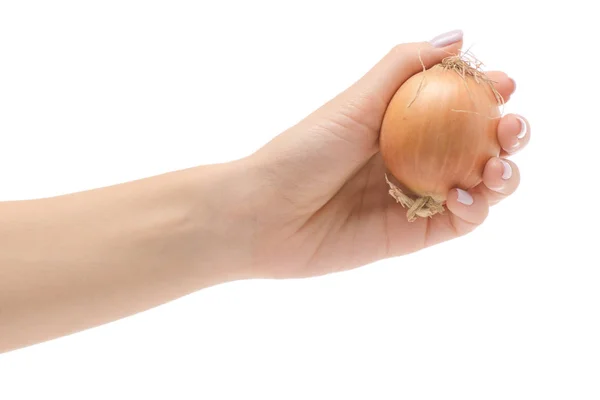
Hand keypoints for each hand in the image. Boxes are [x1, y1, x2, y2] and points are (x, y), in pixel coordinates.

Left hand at [241, 30, 529, 278]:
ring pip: (480, 184)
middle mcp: (415, 158)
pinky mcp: (415, 233)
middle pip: (479, 144)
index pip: (460, 105)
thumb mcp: (355, 102)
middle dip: (508, 134)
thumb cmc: (303, 151)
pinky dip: (475, 207)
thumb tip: (458, 36)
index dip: (489, 94)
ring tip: (497, 164)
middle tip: (511, 127)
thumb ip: (403, 68)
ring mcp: (417, 196)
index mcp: (401, 122)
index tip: (504, 84)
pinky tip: (465, 194)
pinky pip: (460, 220)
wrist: (267, 215)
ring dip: (503, 173)